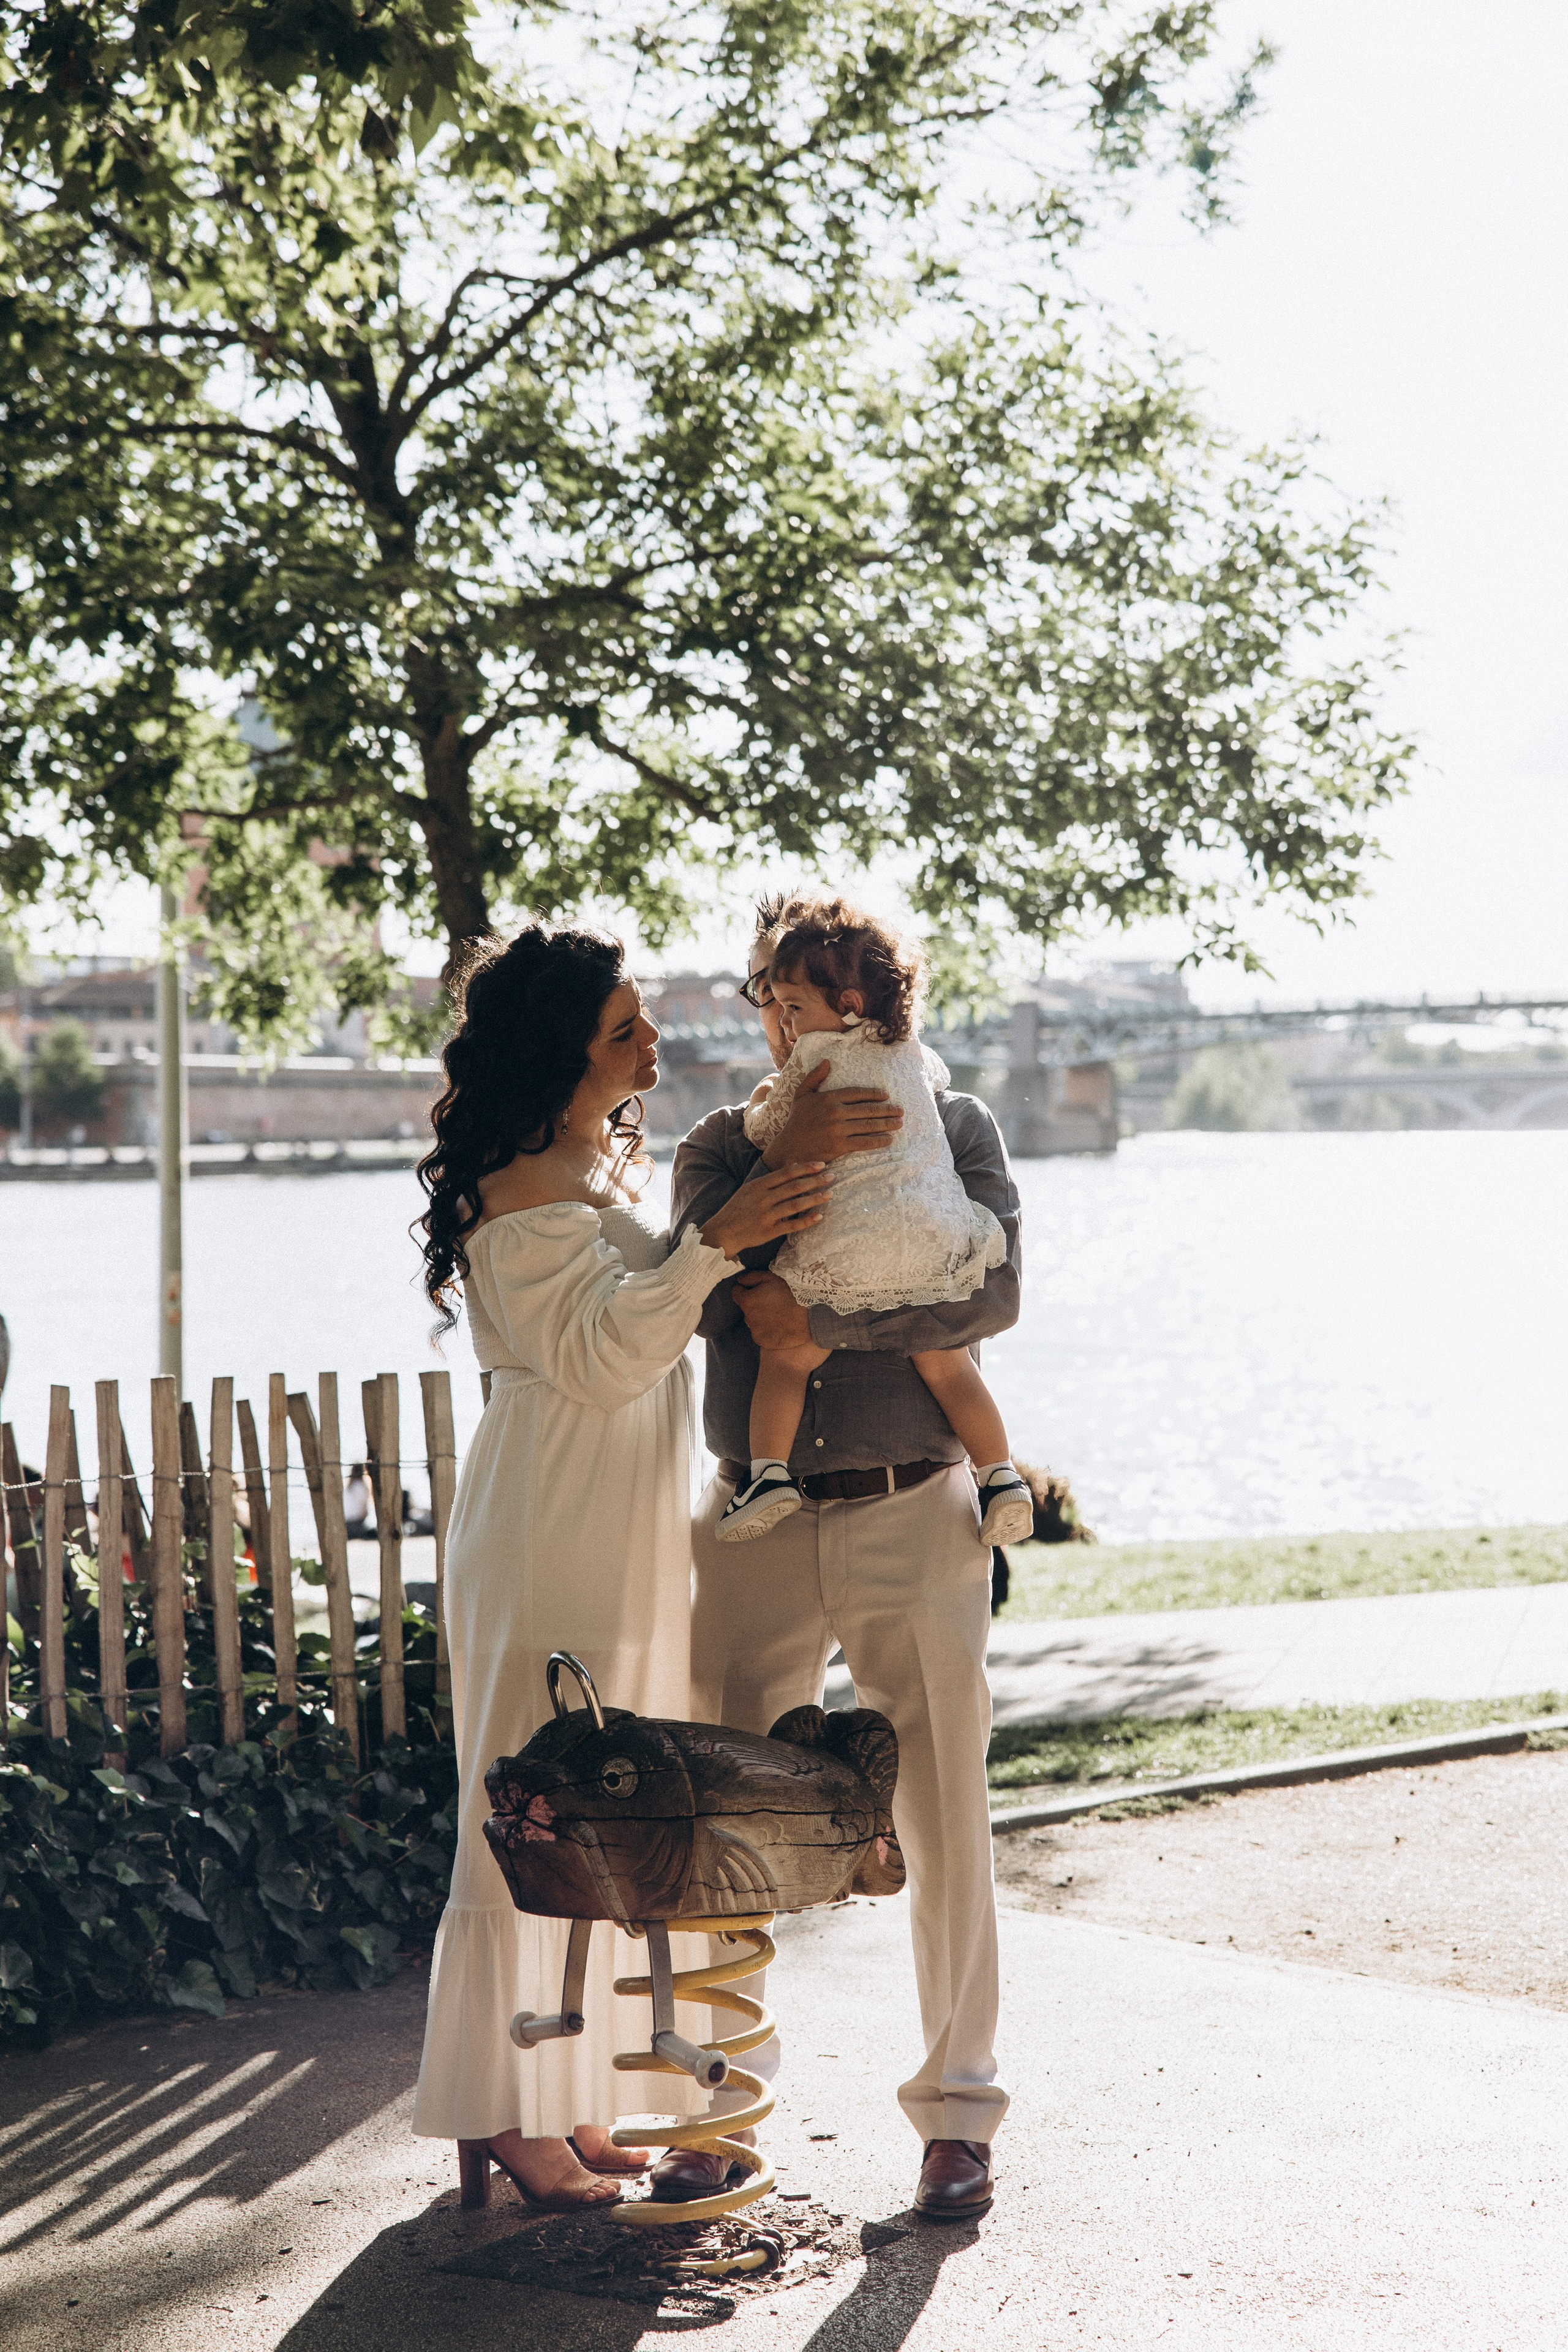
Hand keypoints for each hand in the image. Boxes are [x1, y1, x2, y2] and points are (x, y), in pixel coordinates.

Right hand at [700, 1162, 830, 1258]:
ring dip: (814, 1198)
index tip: (821, 1165)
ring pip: (795, 1205)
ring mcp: (766, 1215)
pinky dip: (806, 1220)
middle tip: (832, 1176)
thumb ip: (771, 1180)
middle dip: (815, 1181)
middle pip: (793, 1187)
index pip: (786, 1173)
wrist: (722, 1233)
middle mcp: (762, 1199)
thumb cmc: (737, 1210)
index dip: (805, 1168)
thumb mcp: (749, 1190)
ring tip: (829, 1194)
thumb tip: (793, 1165)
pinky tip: (819, 1216)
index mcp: (758, 1185)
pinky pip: (791, 1225)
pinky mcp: (768, 1232)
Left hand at [732, 1270, 813, 1349]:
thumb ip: (751, 1278)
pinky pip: (760, 1334)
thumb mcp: (771, 1277)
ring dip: (760, 1318)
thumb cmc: (791, 1293)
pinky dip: (766, 1330)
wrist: (809, 1316)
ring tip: (777, 1314)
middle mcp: (748, 1318)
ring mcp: (755, 1332)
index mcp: (747, 1301)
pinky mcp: (763, 1342)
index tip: (756, 1290)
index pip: (736, 1293)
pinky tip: (779, 1325)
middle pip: (746, 1308)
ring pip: (753, 1322)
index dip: (745, 1290)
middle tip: (772, 1301)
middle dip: (754, 1304)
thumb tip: (739, 1281)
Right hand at [761, 1062, 902, 1166]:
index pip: (857, 1093)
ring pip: (869, 1125)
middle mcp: (835, 1112)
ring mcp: (838, 1129)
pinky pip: (864, 1142)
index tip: (886, 1095)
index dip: (873, 1094)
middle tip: (900, 1110)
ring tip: (899, 1123)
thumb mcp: (801, 1095)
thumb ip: (814, 1077)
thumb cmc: (796, 1121)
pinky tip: (888, 1139)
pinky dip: (878, 1140)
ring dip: (887, 1124)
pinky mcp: (840, 1145)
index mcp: (828, 1098)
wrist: (789, 1148)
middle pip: (867, 1109)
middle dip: (887, 1110)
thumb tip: (828, 1061)